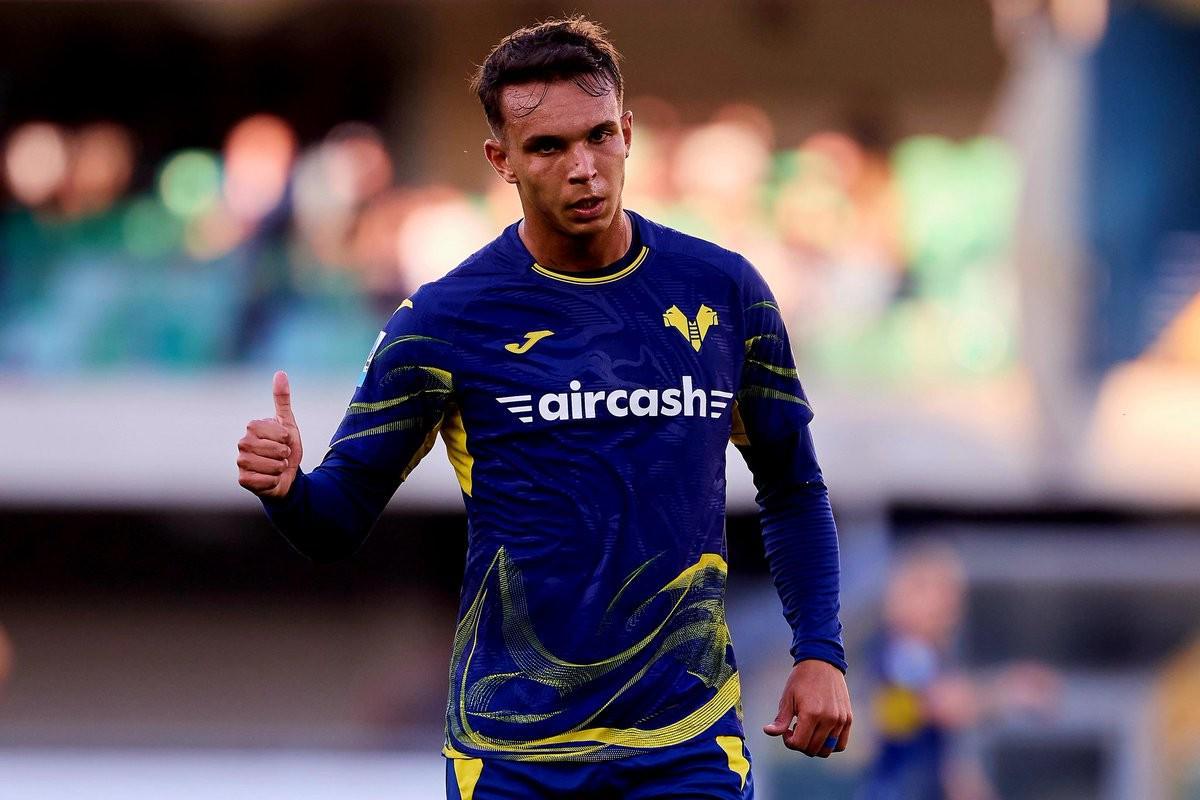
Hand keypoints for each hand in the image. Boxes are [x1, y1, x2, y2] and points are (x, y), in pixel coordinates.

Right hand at [237, 370, 303, 498]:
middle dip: (285, 454)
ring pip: (270, 465)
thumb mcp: (288, 423)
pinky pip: (264, 481)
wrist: (287, 475)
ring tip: (277, 466)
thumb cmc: (286, 448)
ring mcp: (241, 461)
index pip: (277, 432)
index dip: (286, 438)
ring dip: (280, 468)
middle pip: (274, 449)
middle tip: (282, 455)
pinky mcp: (242, 479)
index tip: (284, 440)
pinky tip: (271, 478)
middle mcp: (243, 443)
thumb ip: (283, 399)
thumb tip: (280, 373)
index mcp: (252, 427)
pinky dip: (273, 480)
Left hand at [763, 659, 852, 756]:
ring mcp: (840, 720)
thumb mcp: (787, 698)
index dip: (789, 742)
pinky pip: (841, 744)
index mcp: (811, 714)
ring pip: (827, 750)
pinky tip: (820, 733)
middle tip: (796, 729)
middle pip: (813, 749)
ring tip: (809, 729)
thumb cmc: (801, 680)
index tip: (787, 730)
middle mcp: (828, 719)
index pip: (799, 744)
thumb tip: (767, 732)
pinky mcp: (848, 719)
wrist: (822, 662)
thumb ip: (781, 719)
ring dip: (814, 746)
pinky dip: (830, 745)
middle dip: (800, 744)